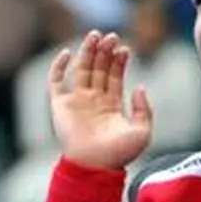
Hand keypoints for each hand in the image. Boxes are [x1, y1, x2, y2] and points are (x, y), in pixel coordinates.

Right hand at [48, 31, 152, 170]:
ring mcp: (76, 102)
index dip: (119, 61)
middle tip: (112, 36)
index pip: (115, 76)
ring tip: (96, 35)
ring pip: (81, 70)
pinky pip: (56, 81)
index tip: (125, 48)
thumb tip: (140, 87)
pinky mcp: (60, 105)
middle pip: (99, 69)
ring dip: (87, 52)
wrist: (95, 166)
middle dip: (105, 52)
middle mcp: (94, 101)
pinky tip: (68, 52)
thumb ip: (144, 109)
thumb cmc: (119, 154)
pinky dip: (59, 66)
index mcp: (111, 106)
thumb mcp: (142, 131)